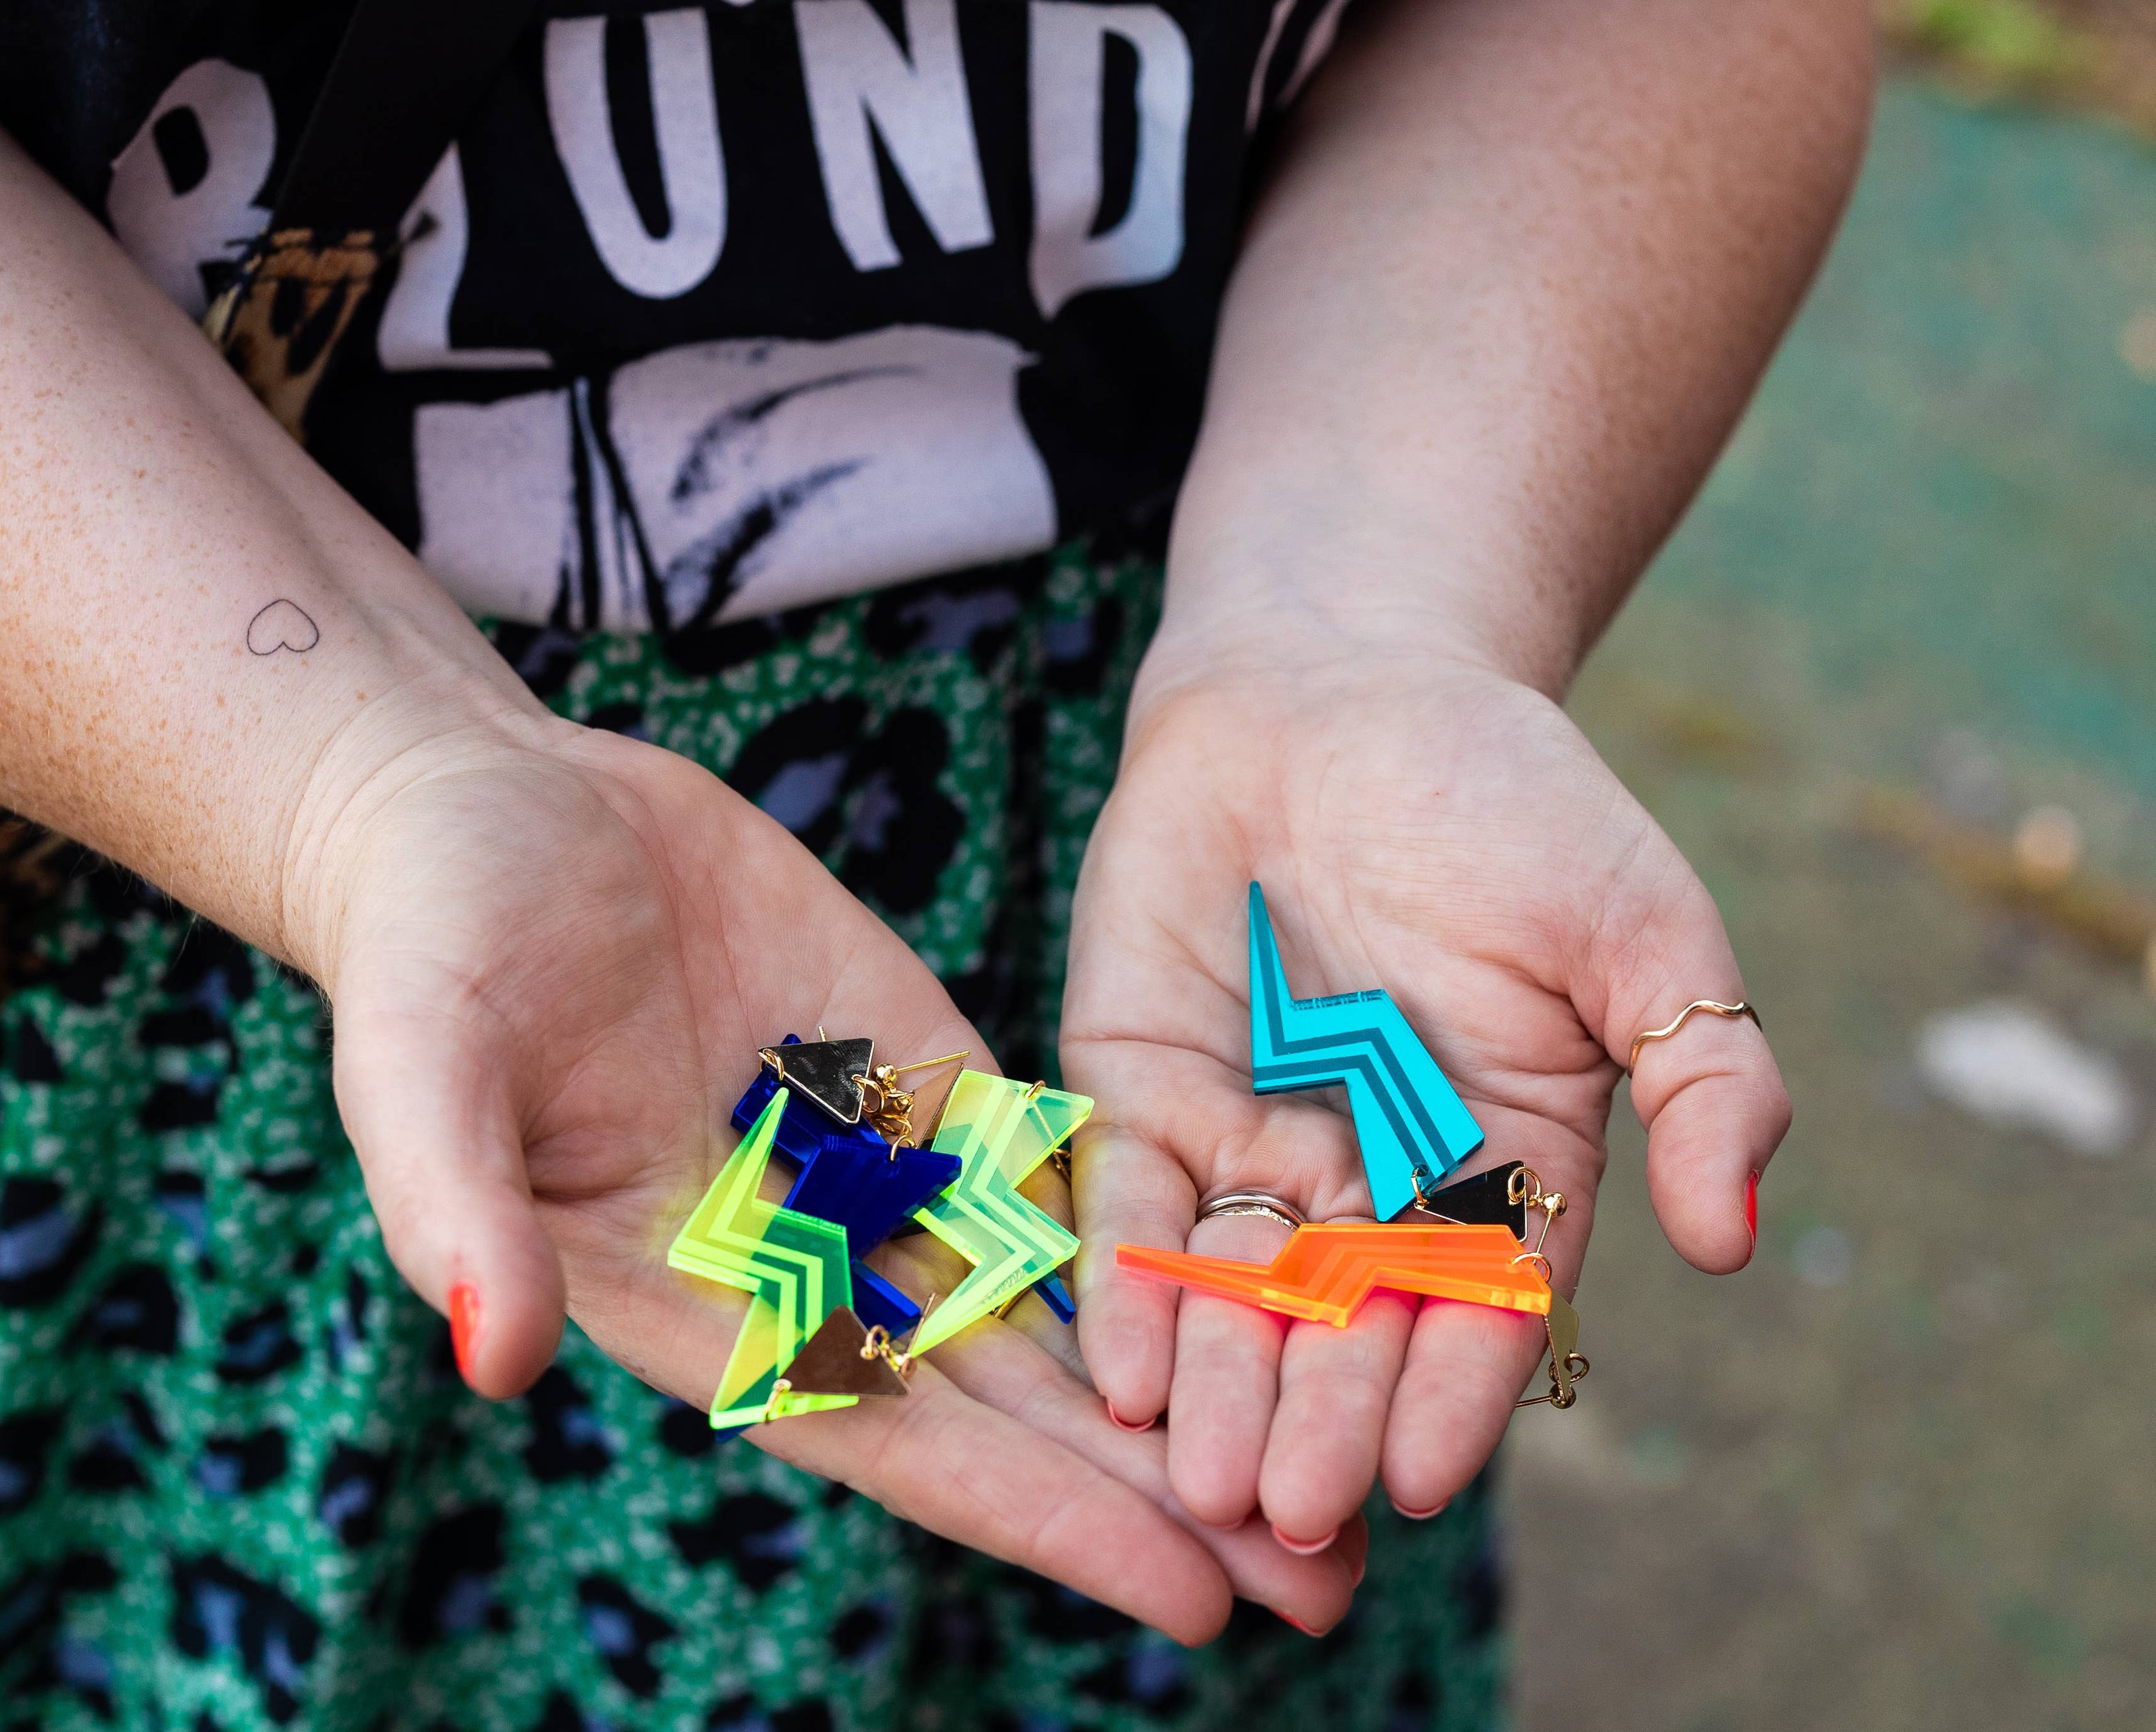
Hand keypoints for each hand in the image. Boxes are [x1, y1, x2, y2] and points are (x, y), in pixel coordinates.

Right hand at [288, 702, 1364, 1640]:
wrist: (481, 809)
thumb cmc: (431, 940)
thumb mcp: (424, 1065)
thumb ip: (455, 1208)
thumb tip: (493, 1354)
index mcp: (704, 1300)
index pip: (898, 1437)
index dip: (1042, 1517)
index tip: (1190, 1595)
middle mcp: (805, 1260)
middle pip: (1012, 1401)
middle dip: (1161, 1492)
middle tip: (1333, 1579)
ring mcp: (872, 1167)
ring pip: (1054, 1300)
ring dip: (1186, 1382)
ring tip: (1339, 1453)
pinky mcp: (916, 1069)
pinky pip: (1048, 1166)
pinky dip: (1150, 1232)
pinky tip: (1270, 1275)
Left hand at [1061, 641, 1788, 1602]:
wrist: (1343, 686)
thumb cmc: (1510, 802)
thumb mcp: (1642, 926)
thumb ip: (1707, 1074)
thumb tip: (1734, 1238)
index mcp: (1498, 1164)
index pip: (1476, 1310)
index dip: (1452, 1394)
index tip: (1424, 1478)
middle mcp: (1367, 1180)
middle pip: (1342, 1329)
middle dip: (1318, 1420)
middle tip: (1290, 1510)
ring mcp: (1249, 1142)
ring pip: (1231, 1294)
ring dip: (1214, 1388)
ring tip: (1200, 1479)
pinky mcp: (1141, 1091)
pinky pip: (1130, 1205)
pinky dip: (1124, 1281)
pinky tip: (1117, 1365)